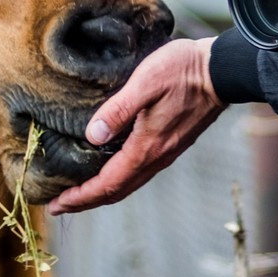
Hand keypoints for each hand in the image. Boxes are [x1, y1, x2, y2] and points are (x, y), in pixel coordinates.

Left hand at [48, 38, 226, 214]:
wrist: (221, 71)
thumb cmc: (182, 71)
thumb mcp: (145, 82)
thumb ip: (117, 110)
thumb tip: (91, 137)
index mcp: (146, 147)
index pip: (107, 184)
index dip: (80, 197)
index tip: (56, 204)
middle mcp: (157, 157)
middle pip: (116, 191)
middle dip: (86, 201)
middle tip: (59, 205)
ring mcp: (166, 153)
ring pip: (128, 184)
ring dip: (101, 192)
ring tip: (79, 193)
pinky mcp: (171, 144)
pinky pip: (139, 173)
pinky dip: (117, 180)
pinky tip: (108, 169)